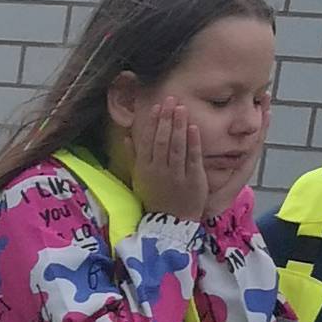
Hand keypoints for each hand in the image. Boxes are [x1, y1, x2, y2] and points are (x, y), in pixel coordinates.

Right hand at [129, 96, 210, 221]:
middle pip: (162, 141)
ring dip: (179, 126)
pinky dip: (193, 143)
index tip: (157, 107)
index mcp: (145, 168)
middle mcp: (158, 169)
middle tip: (171, 100)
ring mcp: (176, 174)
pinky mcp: (193, 179)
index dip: (153, 123)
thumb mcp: (139, 178)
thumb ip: (133, 156)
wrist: (170, 222)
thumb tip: (127, 136)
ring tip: (182, 108)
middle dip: (166, 120)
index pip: (148, 141)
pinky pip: (192, 159)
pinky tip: (194, 128)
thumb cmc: (155, 197)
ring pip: (176, 147)